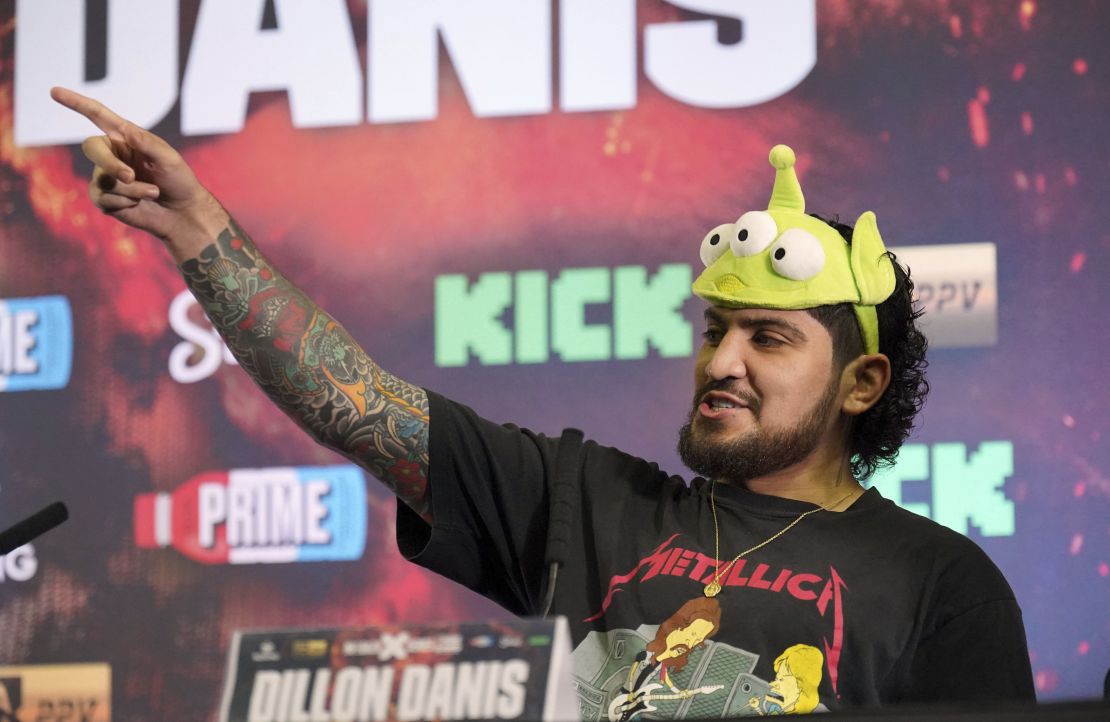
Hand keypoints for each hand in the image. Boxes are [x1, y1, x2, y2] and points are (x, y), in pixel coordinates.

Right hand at [50, 87, 225, 240]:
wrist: (181, 212)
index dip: (76, 103)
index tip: (54, 91)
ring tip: (153, 193)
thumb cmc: (178, 181)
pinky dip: (125, 203)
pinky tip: (139, 204)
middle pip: (92, 149)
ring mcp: (105, 176)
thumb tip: (125, 130)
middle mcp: (111, 154)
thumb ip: (147, 144)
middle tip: (131, 176)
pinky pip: (104, 198)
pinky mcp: (104, 198)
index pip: (97, 115)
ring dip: (133, 190)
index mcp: (125, 137)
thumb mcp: (169, 159)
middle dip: (111, 164)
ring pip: (104, 180)